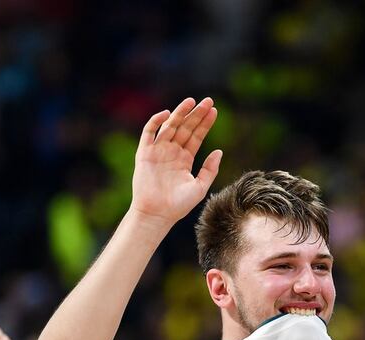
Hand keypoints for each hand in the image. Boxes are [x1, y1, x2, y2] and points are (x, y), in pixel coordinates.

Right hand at [129, 97, 222, 226]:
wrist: (158, 214)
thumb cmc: (179, 205)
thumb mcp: (200, 186)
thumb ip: (210, 169)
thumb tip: (219, 151)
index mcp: (184, 159)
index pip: (197, 136)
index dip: (205, 123)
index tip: (215, 111)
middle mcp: (172, 152)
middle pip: (185, 128)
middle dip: (196, 114)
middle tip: (208, 101)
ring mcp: (158, 151)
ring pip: (170, 126)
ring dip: (180, 113)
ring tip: (191, 102)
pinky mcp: (144, 153)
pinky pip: (149, 133)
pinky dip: (156, 122)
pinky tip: (167, 114)